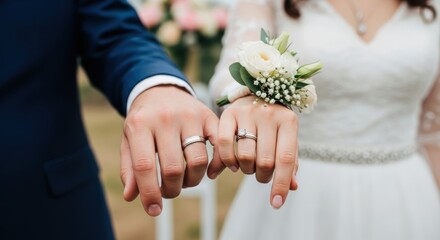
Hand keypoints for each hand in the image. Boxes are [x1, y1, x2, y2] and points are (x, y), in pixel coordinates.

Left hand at [120, 85, 218, 216]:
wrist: (160, 90)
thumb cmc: (142, 121)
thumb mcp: (128, 140)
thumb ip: (129, 168)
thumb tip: (132, 197)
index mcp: (140, 124)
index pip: (145, 166)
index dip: (150, 193)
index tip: (154, 210)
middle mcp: (166, 118)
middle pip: (173, 168)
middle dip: (172, 190)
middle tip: (170, 191)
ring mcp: (190, 116)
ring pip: (198, 160)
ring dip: (193, 180)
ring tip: (185, 180)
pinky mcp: (209, 115)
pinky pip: (219, 146)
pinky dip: (216, 165)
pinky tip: (209, 172)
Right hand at [208, 96, 298, 208]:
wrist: (255, 93)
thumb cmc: (274, 124)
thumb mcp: (286, 139)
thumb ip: (290, 163)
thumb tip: (293, 187)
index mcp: (288, 121)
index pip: (286, 159)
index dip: (281, 184)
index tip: (276, 203)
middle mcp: (269, 114)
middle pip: (264, 161)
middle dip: (262, 176)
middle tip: (261, 173)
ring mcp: (247, 112)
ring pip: (245, 156)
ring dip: (246, 170)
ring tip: (248, 165)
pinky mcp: (228, 113)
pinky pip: (224, 145)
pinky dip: (227, 161)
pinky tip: (233, 164)